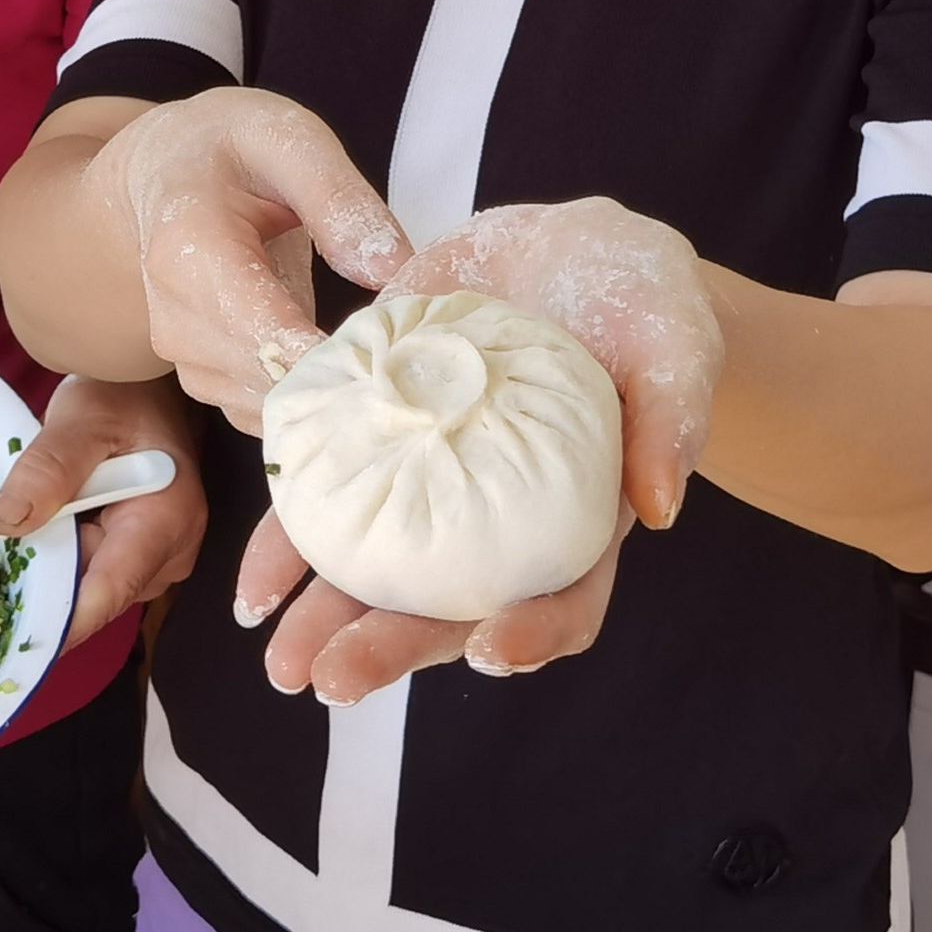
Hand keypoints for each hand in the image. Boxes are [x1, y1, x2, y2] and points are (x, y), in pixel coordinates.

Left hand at [0, 376, 205, 650]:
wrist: (153, 393)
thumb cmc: (125, 398)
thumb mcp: (81, 421)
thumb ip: (48, 468)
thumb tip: (6, 522)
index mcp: (165, 521)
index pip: (109, 592)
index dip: (59, 622)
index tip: (12, 639)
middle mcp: (173, 552)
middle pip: (96, 596)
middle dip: (47, 582)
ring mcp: (163, 559)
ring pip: (94, 589)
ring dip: (58, 564)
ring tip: (34, 522)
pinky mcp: (147, 559)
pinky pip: (98, 575)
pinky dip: (69, 557)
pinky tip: (53, 527)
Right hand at [84, 89, 409, 424]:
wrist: (164, 175)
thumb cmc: (230, 150)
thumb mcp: (288, 139)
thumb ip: (338, 196)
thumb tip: (392, 269)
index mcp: (189, 250)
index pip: (260, 329)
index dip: (329, 358)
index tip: (395, 360)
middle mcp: (176, 318)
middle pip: (270, 378)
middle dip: (345, 375)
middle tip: (414, 354)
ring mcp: (185, 358)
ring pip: (272, 405)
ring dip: (332, 391)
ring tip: (385, 353)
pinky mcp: (206, 381)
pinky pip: (267, 413)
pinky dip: (313, 400)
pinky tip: (350, 366)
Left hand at [232, 196, 723, 703]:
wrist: (569, 251)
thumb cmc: (647, 307)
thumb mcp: (676, 346)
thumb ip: (672, 417)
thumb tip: (658, 505)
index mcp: (581, 520)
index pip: (565, 597)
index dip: (532, 632)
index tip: (489, 651)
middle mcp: (502, 523)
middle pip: (452, 607)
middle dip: (391, 647)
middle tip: (328, 679)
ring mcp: (439, 488)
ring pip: (382, 573)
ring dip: (327, 618)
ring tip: (278, 660)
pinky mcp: (385, 437)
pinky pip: (335, 499)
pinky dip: (292, 540)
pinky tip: (256, 581)